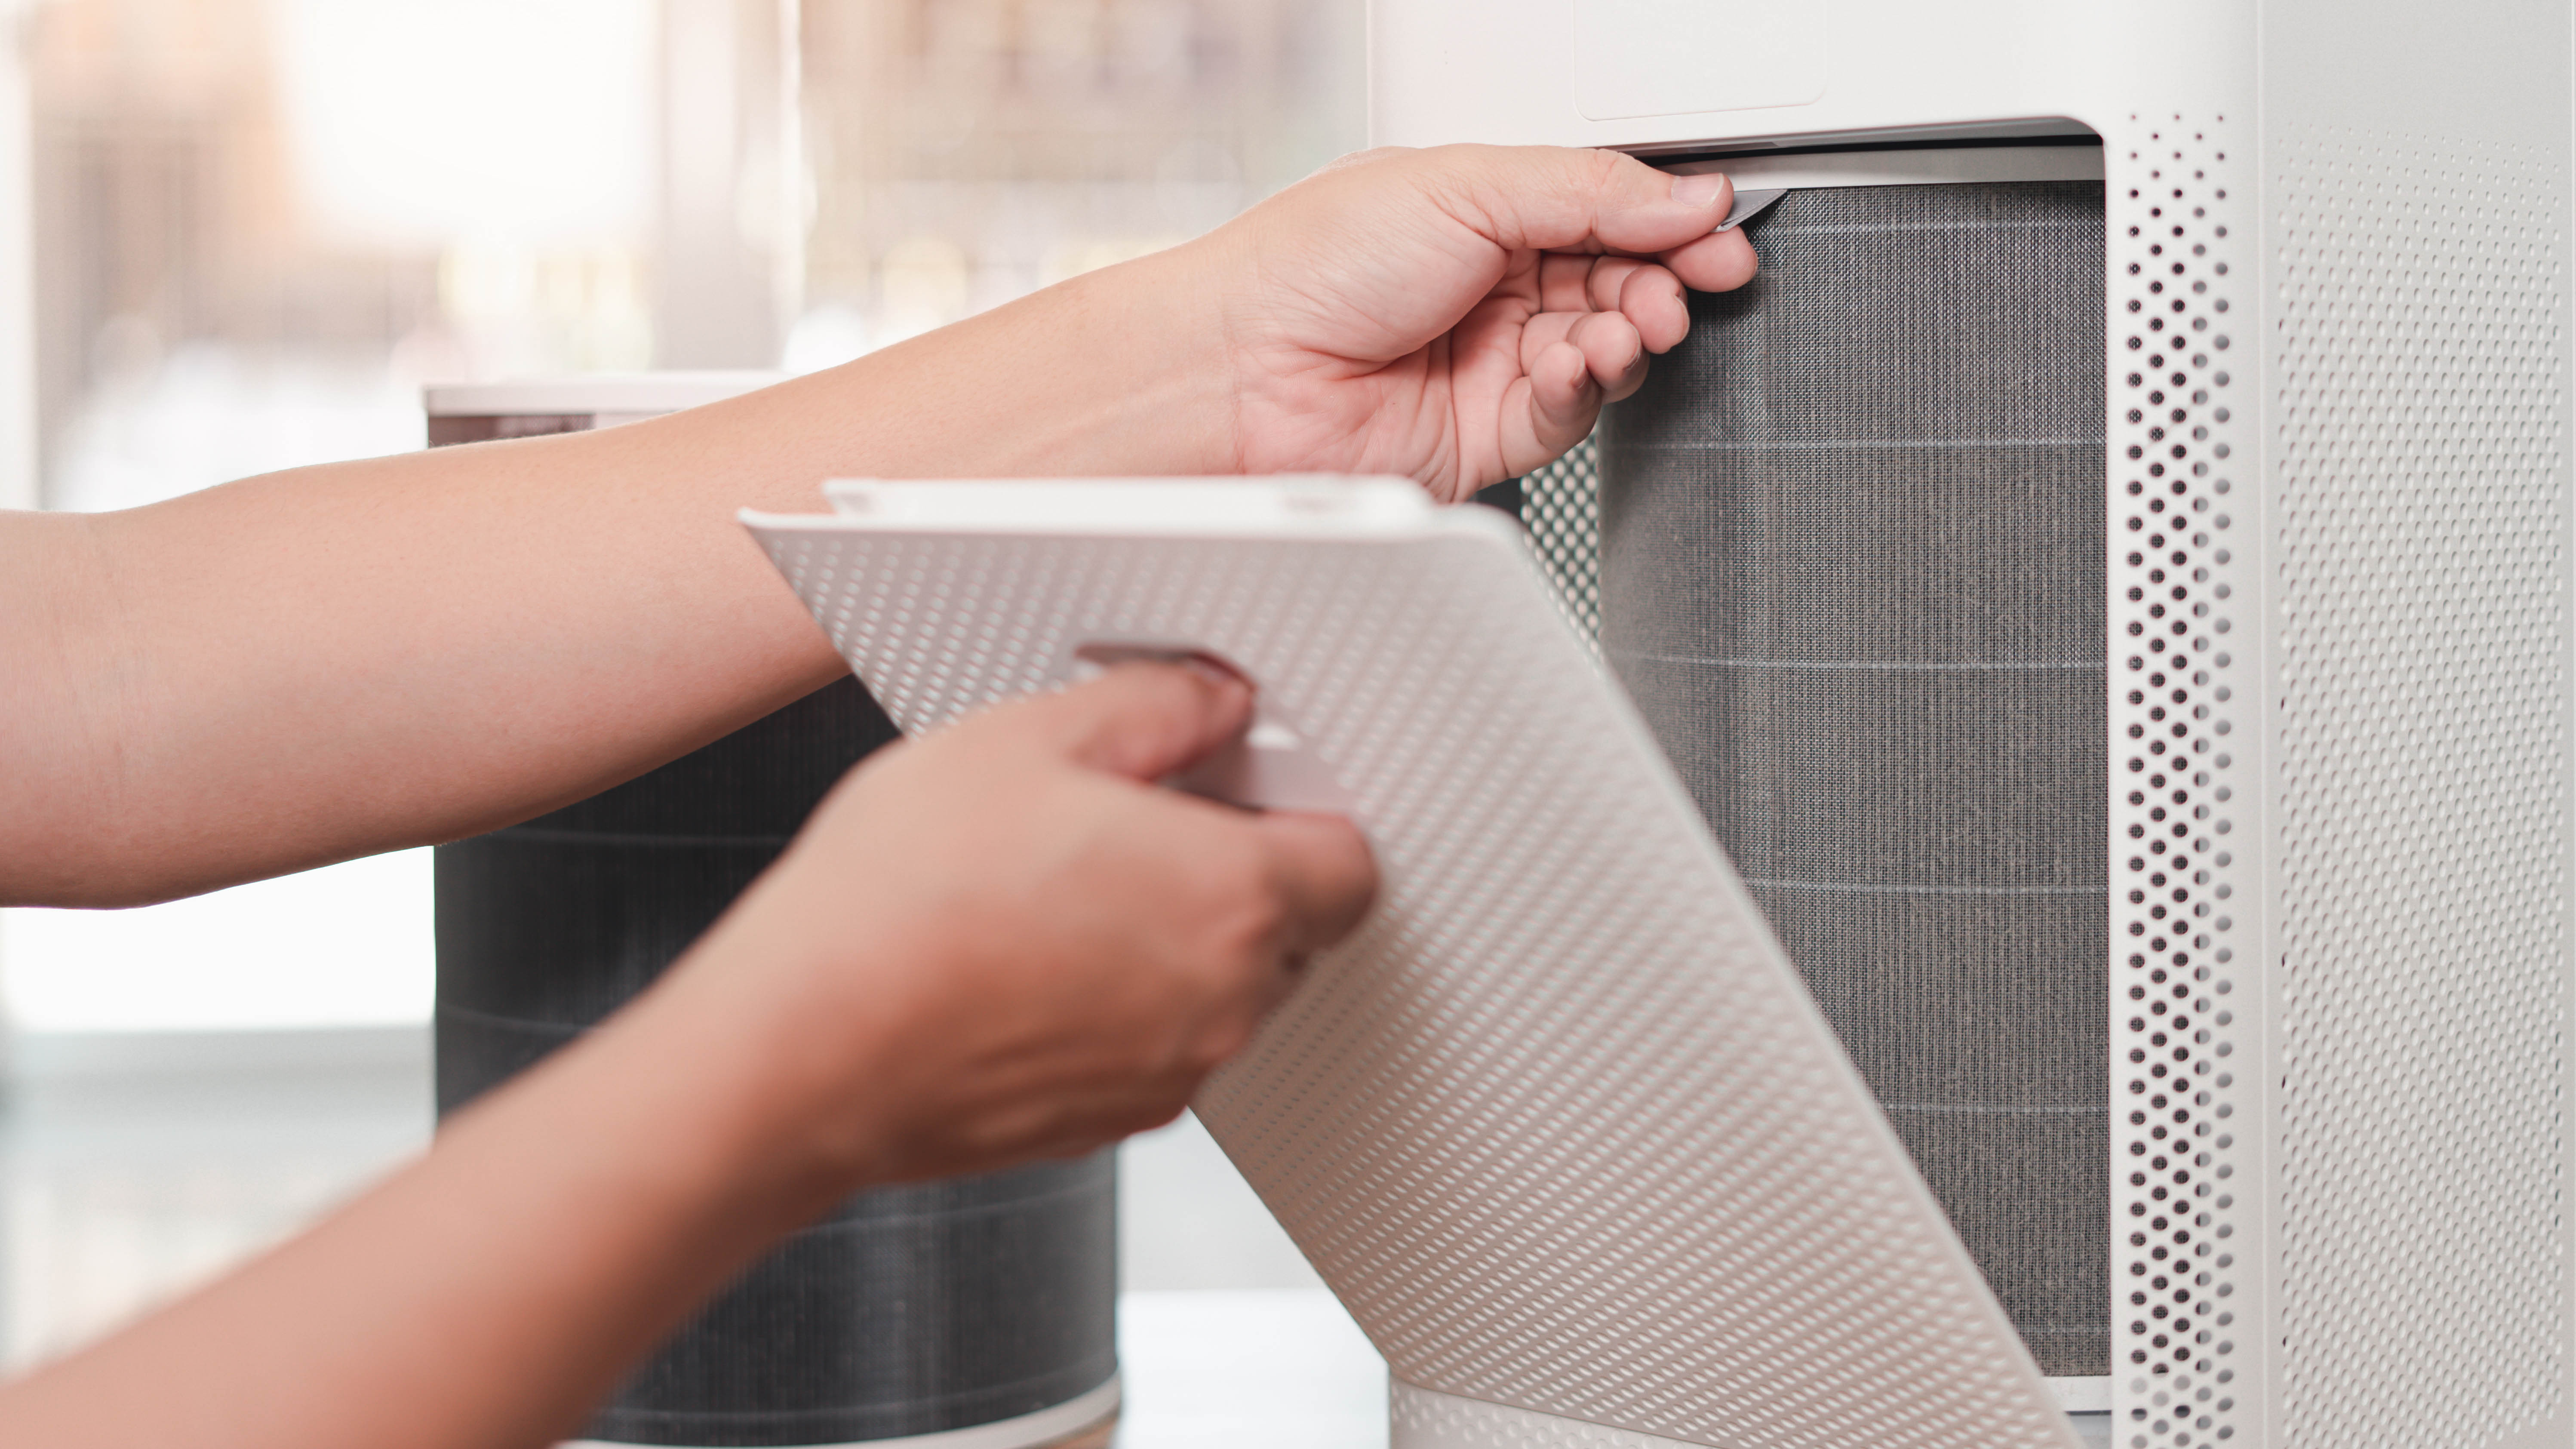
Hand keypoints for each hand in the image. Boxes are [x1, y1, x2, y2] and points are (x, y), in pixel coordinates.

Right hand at [660, 661, 1377, 1187]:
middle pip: (1287, 925)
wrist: (800, 1055)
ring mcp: (1168, 1076)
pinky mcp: (1109, 1121)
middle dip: (1230, 870)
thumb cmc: (895, 910)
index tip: (1245, 783)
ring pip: (1216, 988)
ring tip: (1053, 888)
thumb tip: (1209, 697)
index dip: (1302, 810)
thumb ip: (1152, 705)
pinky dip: (1116, 1002)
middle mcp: (1222, 1003)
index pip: (1350, 859)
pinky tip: (1025, 957)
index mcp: (1230, 898)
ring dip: (1167, 937)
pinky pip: (1152, 1044)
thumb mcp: (1023, 739)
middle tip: (1127, 821)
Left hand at [1199, 144, 1759, 501]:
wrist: (1243, 372)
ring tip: (1633, 321)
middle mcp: (1489, 286)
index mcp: (1481, 211)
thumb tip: (1682, 195)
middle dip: (1666, 278)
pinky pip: (1570, 412)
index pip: (1605, 210)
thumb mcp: (1465, 184)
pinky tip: (1581, 362)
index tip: (1715, 225)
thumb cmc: (1310, 265)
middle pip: (1619, 280)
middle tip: (1696, 279)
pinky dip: (1589, 386)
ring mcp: (1490, 361)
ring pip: (1606, 349)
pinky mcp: (1487, 433)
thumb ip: (1587, 190)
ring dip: (1634, 332)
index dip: (1667, 219)